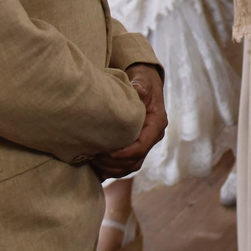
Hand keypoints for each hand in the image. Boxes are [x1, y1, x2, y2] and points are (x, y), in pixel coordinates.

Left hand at [94, 64, 166, 178]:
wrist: (145, 83)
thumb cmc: (142, 80)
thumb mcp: (142, 80)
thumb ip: (140, 86)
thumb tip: (138, 90)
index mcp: (157, 124)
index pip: (141, 146)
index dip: (123, 153)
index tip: (105, 152)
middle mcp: (153, 136)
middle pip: (135, 160)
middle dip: (114, 163)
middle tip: (94, 158)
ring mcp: (145, 143)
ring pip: (131, 166)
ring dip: (112, 169)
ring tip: (93, 163)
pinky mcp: (136, 146)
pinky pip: (126, 165)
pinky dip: (112, 170)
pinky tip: (96, 169)